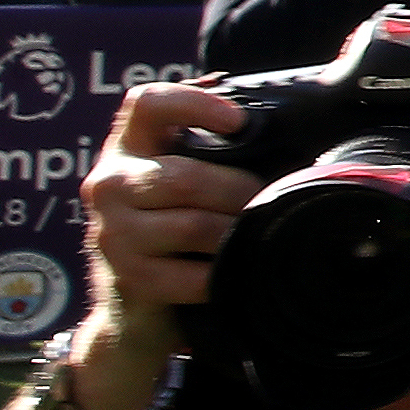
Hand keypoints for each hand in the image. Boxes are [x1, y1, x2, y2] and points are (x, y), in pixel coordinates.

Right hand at [78, 85, 257, 360]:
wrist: (138, 305)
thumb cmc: (178, 226)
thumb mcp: (187, 179)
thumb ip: (218, 152)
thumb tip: (300, 128)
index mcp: (129, 147)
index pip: (146, 104)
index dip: (193, 104)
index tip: (238, 121)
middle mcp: (109, 184)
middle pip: (185, 178)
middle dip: (239, 191)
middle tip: (266, 201)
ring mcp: (111, 232)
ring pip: (193, 226)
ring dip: (235, 232)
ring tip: (253, 233)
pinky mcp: (127, 276)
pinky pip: (193, 275)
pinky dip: (223, 273)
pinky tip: (233, 268)